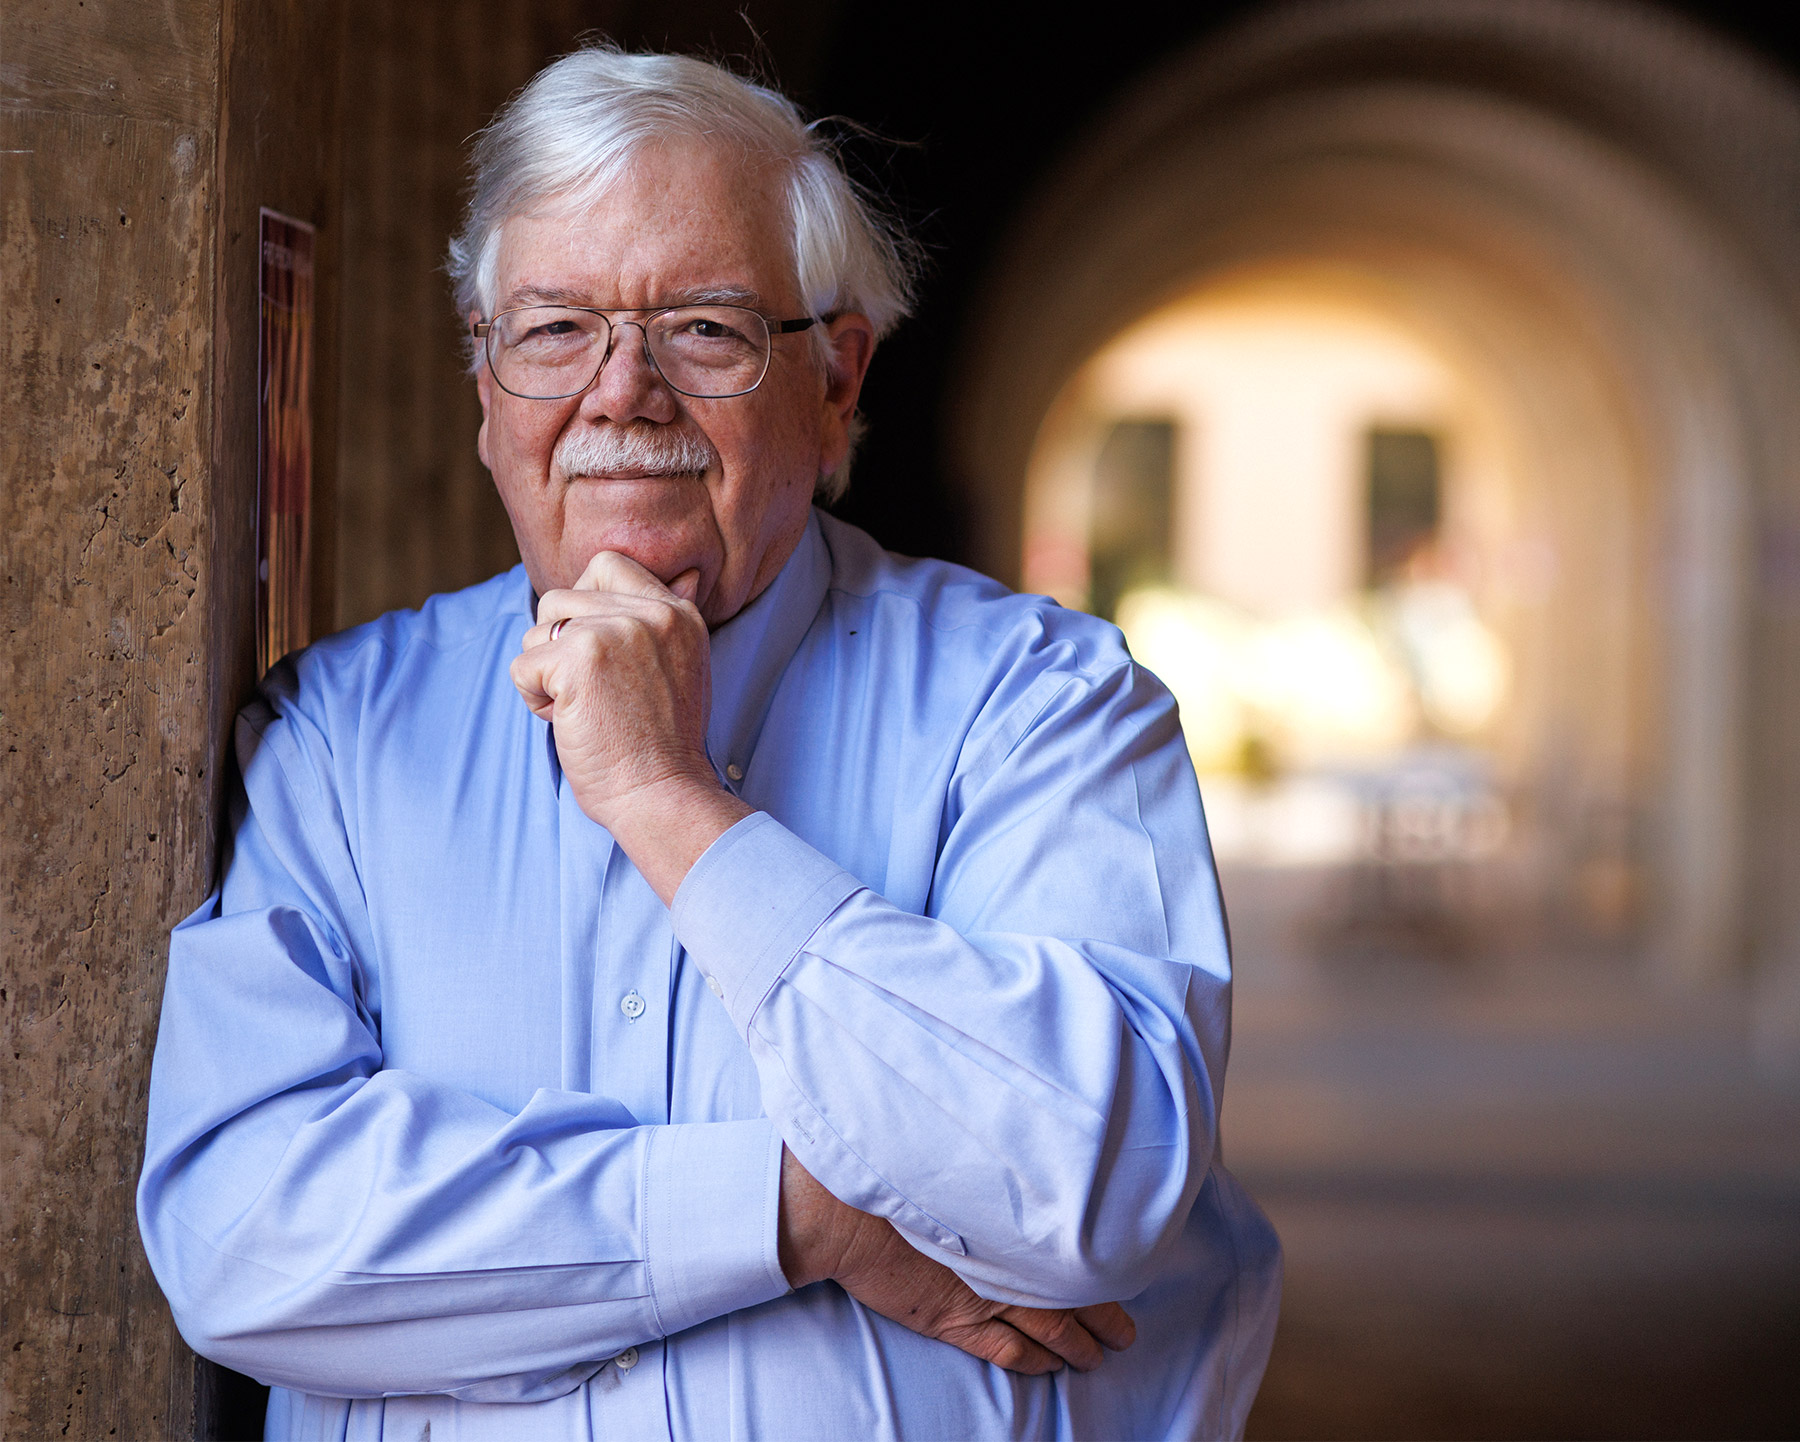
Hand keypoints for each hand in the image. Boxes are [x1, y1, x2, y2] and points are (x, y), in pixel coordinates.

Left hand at [512, 551, 749, 899]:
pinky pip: (523, 666)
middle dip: (558, 647)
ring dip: (546, 675)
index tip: (597, 657)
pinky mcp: (579, 658)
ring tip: (584, 710)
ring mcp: (615, 631)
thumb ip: (659, 623)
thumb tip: (679, 574)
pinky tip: (570, 723)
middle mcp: (651, 612)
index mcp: (678, 612)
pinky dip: (534, 701)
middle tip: (593, 692)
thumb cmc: (661, 745)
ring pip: (537, 630)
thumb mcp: (683, 666)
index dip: (583, 606)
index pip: (607, 566)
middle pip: (560, 598)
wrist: (662, 795)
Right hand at [778, 1147, 1135, 1374]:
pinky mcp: (955, 1323)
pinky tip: (1048, 1365)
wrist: (848, 1211)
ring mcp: (984, 1298)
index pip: (1079, 1254)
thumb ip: (1002, 1164)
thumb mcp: (961, 1153)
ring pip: (1050, 1332)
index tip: (1126, 1274)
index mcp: (1017, 1223)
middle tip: (1126, 1333)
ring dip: (1078, 1347)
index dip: (1107, 1272)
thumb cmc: (903, 1168)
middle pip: (1076, 1299)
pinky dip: (1033, 1362)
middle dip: (1105, 1320)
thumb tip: (1037, 1146)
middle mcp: (1010, 1264)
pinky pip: (1007, 1351)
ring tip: (1096, 1356)